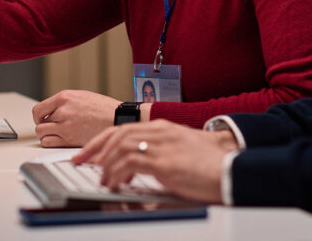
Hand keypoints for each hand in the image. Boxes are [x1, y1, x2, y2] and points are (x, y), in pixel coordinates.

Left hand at [31, 90, 122, 146]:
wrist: (117, 118)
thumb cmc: (103, 108)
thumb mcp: (81, 96)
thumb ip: (64, 103)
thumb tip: (51, 110)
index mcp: (64, 97)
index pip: (38, 110)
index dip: (38, 117)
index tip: (42, 120)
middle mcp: (63, 111)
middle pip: (39, 123)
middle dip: (44, 126)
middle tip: (52, 128)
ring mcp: (66, 126)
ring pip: (42, 134)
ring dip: (46, 135)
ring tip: (56, 134)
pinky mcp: (70, 139)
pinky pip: (49, 143)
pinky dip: (51, 143)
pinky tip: (60, 140)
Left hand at [73, 120, 237, 202]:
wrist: (232, 170)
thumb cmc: (212, 165)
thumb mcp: (182, 153)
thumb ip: (161, 154)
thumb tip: (141, 167)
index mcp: (164, 128)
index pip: (124, 128)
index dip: (102, 140)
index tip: (89, 153)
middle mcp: (161, 132)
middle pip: (116, 134)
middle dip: (94, 149)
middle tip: (80, 163)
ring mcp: (162, 145)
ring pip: (120, 147)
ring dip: (106, 165)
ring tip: (102, 180)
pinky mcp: (165, 162)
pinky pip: (130, 163)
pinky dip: (117, 173)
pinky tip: (115, 184)